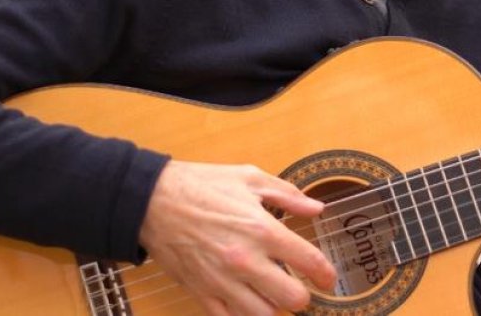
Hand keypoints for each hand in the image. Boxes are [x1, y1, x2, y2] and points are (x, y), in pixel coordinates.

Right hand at [138, 160, 336, 314]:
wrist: (152, 200)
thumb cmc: (201, 185)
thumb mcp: (249, 178)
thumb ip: (288, 195)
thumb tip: (316, 208)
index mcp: (262, 229)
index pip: (309, 262)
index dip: (326, 274)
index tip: (328, 278)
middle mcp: (246, 260)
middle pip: (292, 299)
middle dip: (303, 296)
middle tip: (300, 288)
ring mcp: (222, 281)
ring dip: (274, 309)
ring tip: (273, 296)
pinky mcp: (201, 292)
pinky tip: (247, 304)